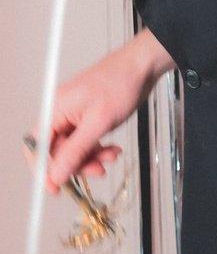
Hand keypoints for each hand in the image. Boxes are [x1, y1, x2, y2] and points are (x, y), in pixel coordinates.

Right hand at [28, 29, 172, 193]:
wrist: (142, 66)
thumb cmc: (120, 83)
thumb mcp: (98, 123)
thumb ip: (76, 151)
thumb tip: (57, 175)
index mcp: (55, 109)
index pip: (37, 146)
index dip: (44, 169)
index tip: (55, 188)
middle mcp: (60, 112)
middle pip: (57, 150)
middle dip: (77, 163)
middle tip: (96, 170)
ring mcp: (74, 114)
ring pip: (73, 148)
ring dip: (91, 157)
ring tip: (110, 156)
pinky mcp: (87, 117)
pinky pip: (85, 141)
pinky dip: (98, 148)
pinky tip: (112, 149)